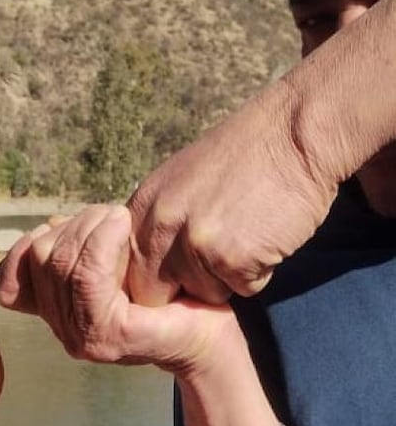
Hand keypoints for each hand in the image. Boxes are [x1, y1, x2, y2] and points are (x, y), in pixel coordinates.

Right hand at [0, 205, 237, 373]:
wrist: (210, 334)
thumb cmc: (169, 295)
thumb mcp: (113, 265)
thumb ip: (78, 252)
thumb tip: (50, 224)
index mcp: (58, 316)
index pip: (15, 272)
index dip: (39, 238)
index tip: (82, 226)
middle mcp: (63, 332)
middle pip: (40, 257)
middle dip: (76, 225)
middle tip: (114, 217)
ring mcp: (82, 338)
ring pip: (61, 262)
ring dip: (92, 228)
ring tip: (122, 220)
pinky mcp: (107, 336)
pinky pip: (88, 277)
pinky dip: (103, 242)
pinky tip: (124, 227)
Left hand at [125, 78, 337, 306]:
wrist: (298, 130)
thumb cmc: (249, 154)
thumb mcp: (183, 181)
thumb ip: (161, 223)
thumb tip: (149, 270)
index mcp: (143, 207)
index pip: (127, 274)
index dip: (155, 282)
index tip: (181, 271)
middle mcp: (160, 226)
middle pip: (155, 295)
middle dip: (185, 290)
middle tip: (219, 257)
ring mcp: (194, 244)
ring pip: (205, 295)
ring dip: (229, 278)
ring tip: (249, 233)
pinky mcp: (231, 259)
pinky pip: (244, 290)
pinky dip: (260, 271)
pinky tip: (267, 235)